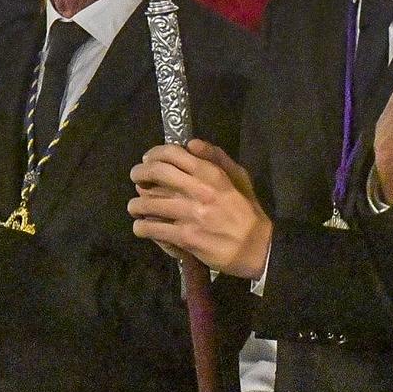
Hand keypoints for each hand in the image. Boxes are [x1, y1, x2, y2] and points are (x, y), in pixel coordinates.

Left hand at [128, 139, 271, 275]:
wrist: (257, 247)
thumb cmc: (247, 211)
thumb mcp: (239, 177)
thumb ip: (216, 158)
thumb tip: (191, 144)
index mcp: (211, 173)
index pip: (172, 153)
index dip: (153, 154)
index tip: (148, 160)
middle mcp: (198, 190)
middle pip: (155, 173)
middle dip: (139, 174)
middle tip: (136, 179)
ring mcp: (190, 214)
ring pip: (148, 202)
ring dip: (136, 204)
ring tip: (135, 207)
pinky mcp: (185, 237)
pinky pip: (153, 228)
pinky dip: (142, 227)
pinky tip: (142, 227)